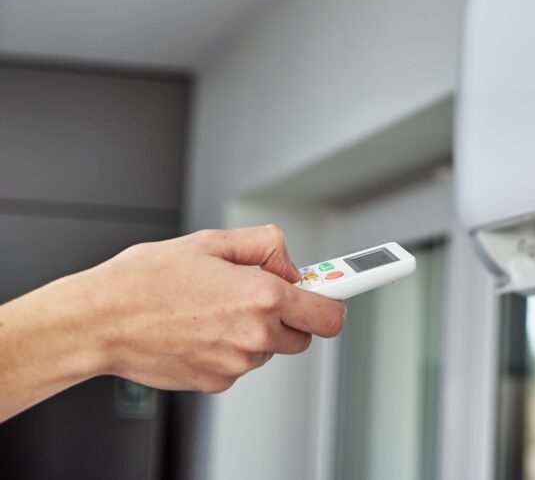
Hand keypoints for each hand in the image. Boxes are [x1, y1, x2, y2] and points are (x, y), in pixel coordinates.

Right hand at [77, 225, 346, 392]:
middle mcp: (254, 335)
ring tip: (214, 308)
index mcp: (261, 296)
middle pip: (303, 334)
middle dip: (290, 314)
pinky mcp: (215, 383)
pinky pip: (240, 364)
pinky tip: (199, 328)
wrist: (99, 321)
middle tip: (258, 293)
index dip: (336, 301)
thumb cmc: (146, 279)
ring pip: (269, 349)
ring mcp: (236, 364)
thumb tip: (290, 265)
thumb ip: (265, 247)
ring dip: (256, 331)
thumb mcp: (213, 241)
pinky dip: (229, 348)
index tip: (347, 292)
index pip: (328, 313)